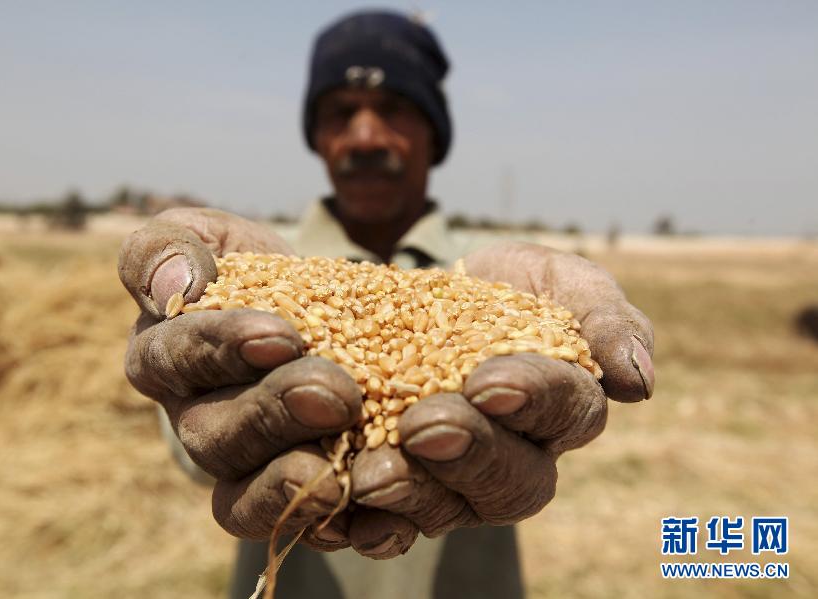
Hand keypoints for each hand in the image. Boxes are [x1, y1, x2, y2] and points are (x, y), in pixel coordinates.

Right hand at [119, 208, 396, 552]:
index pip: (175, 355)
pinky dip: (330, 523)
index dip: (222, 348)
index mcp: (164, 355)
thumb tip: (173, 284)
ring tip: (343, 462)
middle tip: (336, 394)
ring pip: (245, 495)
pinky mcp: (284, 499)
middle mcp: (195, 420)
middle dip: (275, 413)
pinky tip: (372, 512)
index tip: (281, 335)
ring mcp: (238, 469)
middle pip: (217, 433)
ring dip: (294, 479)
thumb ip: (169, 247)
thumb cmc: (249, 270)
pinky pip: (296, 527)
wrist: (313, 316)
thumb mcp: (208, 237)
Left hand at [349, 241, 653, 538]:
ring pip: (444, 509)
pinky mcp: (395, 492)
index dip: (533, 400)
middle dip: (467, 453)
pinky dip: (361, 524)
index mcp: (561, 409)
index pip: (565, 412)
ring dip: (409, 495)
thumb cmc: (501, 289)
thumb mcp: (554, 280)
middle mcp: (513, 460)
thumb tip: (637, 381)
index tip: (490, 383)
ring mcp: (452, 483)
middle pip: (508, 480)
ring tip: (370, 474)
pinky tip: (337, 513)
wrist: (418, 302)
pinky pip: (383, 524)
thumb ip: (602, 318)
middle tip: (423, 427)